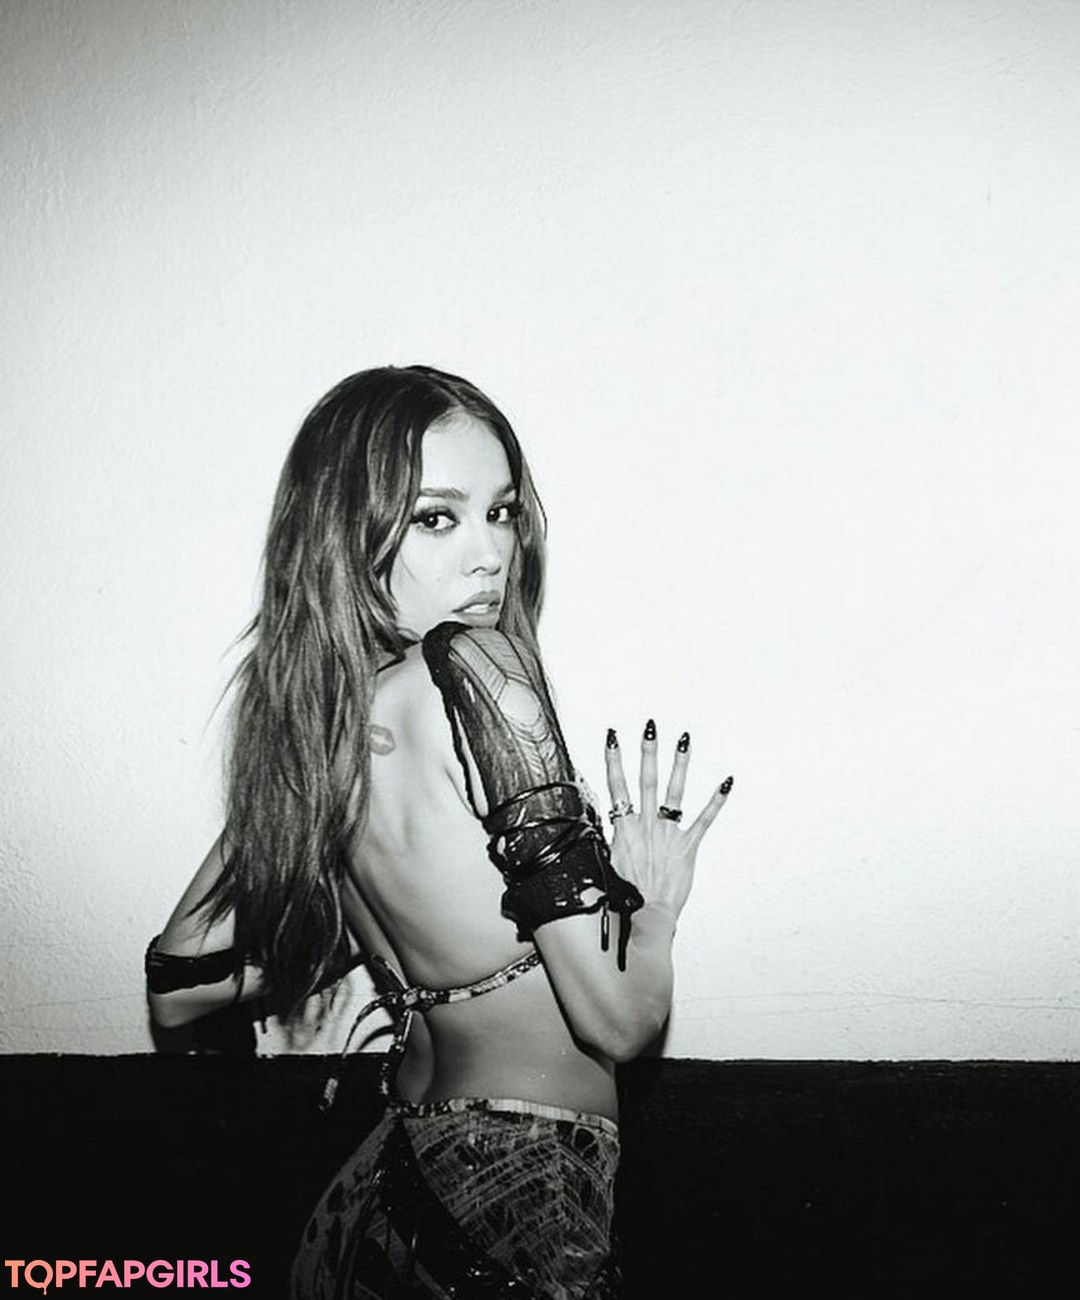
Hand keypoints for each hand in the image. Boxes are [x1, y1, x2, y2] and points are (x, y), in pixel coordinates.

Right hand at [603, 720, 731, 920]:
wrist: (647, 916)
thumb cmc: (627, 896)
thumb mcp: (608, 865)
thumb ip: (607, 842)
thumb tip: (597, 828)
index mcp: (624, 830)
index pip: (617, 787)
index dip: (614, 760)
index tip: (613, 737)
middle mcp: (647, 826)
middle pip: (646, 781)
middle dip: (648, 751)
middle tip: (650, 727)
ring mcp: (668, 834)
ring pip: (674, 792)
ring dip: (679, 764)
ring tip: (684, 741)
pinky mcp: (688, 847)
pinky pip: (705, 820)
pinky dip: (716, 800)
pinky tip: (726, 782)